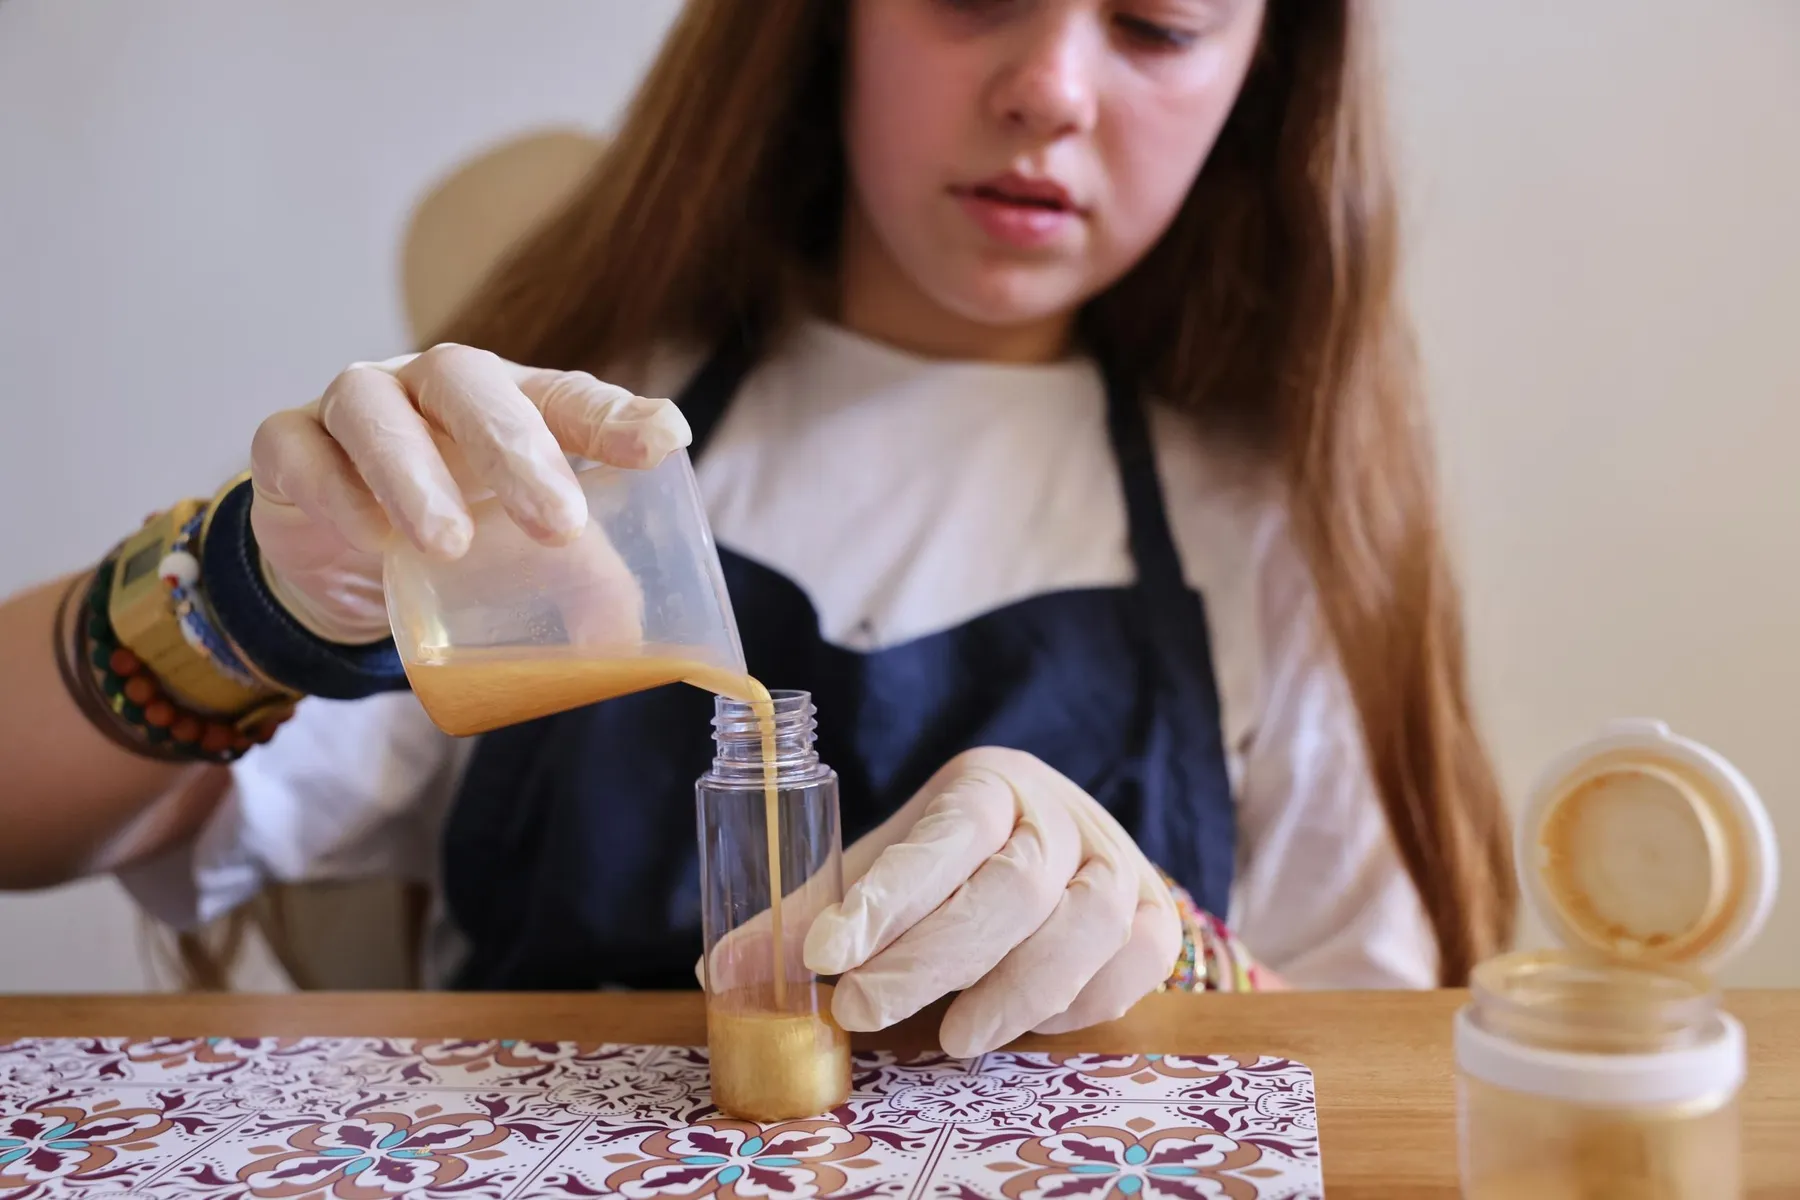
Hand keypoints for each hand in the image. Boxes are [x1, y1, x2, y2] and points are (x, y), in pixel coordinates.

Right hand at [248, 344, 689, 642]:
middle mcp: (432, 387)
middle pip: (469, 382)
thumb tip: (627, 648)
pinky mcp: (287, 444)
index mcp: (509, 400)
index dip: (613, 416)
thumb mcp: (530, 553)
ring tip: (448, 545)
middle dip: (515, 448)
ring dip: (413, 473)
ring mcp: (354, 407)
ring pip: (374, 409)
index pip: (566, 395)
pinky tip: (372, 540)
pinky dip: (336, 492)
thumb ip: (587, 583)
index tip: (662, 444)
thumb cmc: (460, 532)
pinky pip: (301, 450)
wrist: (342, 555)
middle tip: (555, 522)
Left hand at [804, 748, 1182, 1057]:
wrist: (1065, 844)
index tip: (824, 950)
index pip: (944, 836)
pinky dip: (1076, 1004)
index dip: (888, 897)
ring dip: (1014, 993)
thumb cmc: (960, 861)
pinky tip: (1019, 1021)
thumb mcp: (886, 865)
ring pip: (1085, 927)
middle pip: (1015, 887)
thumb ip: (813, 911)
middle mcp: (1061, 816)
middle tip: (862, 1008)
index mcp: (988, 784)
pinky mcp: (1156, 916)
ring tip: (951, 1036)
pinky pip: (1131, 966)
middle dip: (934, 957)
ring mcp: (1118, 864)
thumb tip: (724, 967)